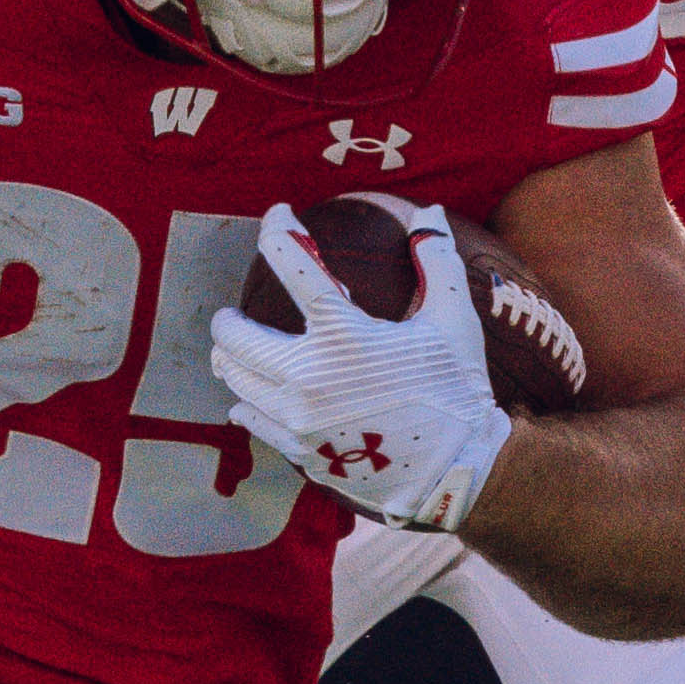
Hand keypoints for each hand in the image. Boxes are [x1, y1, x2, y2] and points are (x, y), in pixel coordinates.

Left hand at [206, 203, 511, 533]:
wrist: (455, 472)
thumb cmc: (457, 391)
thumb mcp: (454, 320)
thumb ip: (437, 261)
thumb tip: (429, 212)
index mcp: (344, 335)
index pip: (293, 264)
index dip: (279, 230)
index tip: (278, 215)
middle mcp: (308, 376)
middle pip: (234, 335)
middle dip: (227, 319)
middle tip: (232, 315)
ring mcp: (298, 418)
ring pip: (235, 378)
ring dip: (230, 359)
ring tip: (237, 352)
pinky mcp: (299, 451)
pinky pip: (251, 419)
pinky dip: (247, 402)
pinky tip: (252, 397)